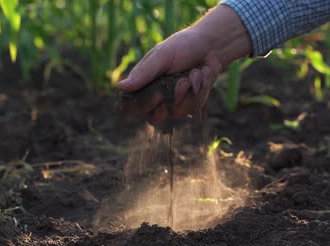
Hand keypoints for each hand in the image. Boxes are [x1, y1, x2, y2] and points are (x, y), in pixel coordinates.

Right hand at [116, 5, 251, 122]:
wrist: (211, 46)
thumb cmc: (182, 46)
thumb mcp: (161, 56)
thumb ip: (142, 74)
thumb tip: (119, 87)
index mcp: (145, 84)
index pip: (136, 108)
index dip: (148, 105)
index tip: (160, 94)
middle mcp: (158, 97)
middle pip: (158, 116)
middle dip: (175, 96)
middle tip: (183, 80)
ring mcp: (176, 102)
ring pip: (179, 112)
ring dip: (191, 90)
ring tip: (195, 72)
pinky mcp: (191, 103)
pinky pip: (194, 107)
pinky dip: (201, 89)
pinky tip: (203, 74)